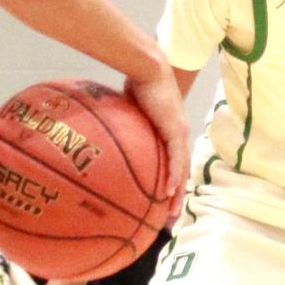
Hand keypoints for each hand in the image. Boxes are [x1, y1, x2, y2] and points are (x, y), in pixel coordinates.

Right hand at [125, 64, 190, 218]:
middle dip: (176, 196)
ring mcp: (179, 134)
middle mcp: (178, 136)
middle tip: (170, 217)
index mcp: (169, 133)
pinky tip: (169, 193)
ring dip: (177, 193)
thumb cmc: (137, 84)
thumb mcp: (129, 112)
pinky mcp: (176, 131)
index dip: (170, 183)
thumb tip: (103, 135)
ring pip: (181, 171)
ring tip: (172, 213)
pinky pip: (176, 160)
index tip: (164, 201)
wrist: (148, 68)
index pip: (173, 164)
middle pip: (180, 173)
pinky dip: (173, 178)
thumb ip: (124, 126)